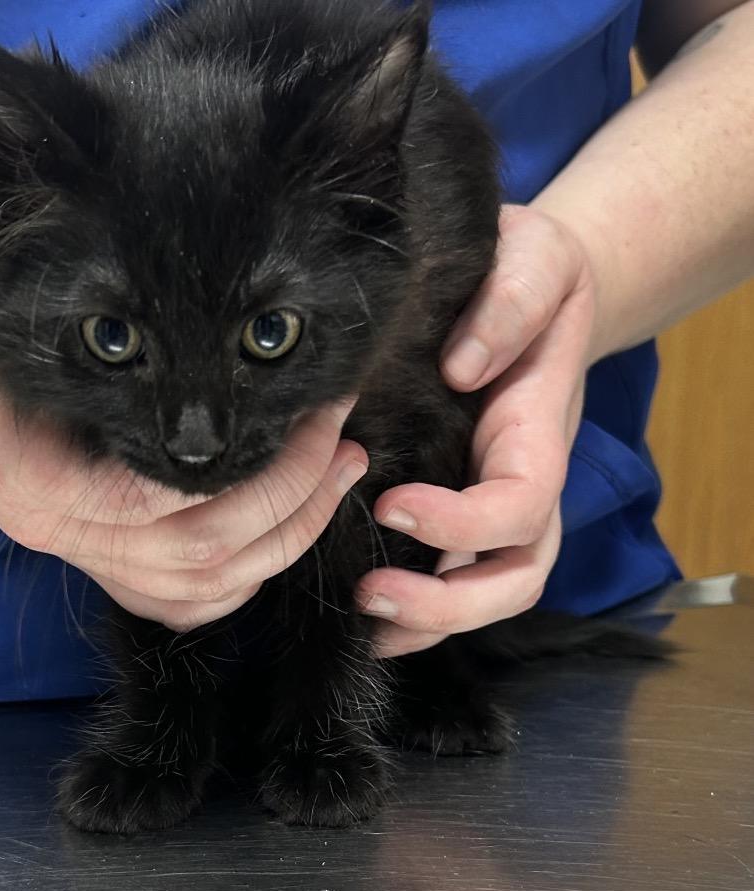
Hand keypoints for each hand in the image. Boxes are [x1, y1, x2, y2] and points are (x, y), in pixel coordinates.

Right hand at [0, 203, 367, 631]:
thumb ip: (48, 313)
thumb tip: (143, 287)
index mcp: (28, 480)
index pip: (161, 509)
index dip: (257, 473)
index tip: (314, 411)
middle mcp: (53, 531)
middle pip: (199, 557)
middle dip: (290, 502)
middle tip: (342, 439)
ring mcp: (77, 550)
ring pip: (199, 590)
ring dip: (283, 540)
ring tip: (337, 472)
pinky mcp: (100, 552)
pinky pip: (180, 603)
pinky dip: (241, 581)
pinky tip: (286, 527)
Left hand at [356, 205, 596, 656]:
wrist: (529, 287)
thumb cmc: (527, 273)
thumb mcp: (532, 260)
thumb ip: (510, 304)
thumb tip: (463, 366)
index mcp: (539, 431)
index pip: (520, 504)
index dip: (461, 523)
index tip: (392, 506)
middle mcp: (523, 480)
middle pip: (515, 576)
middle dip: (448, 603)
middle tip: (371, 596)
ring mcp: (497, 501)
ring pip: (489, 592)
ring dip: (430, 620)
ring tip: (362, 620)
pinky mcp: (463, 505)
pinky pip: (456, 576)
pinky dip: (419, 609)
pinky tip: (367, 616)